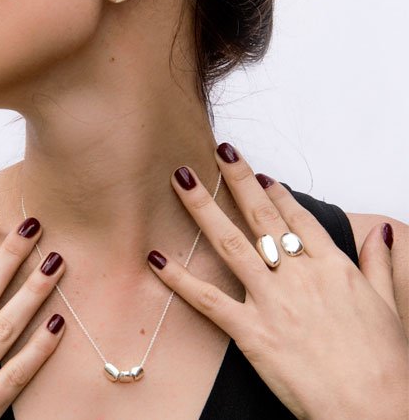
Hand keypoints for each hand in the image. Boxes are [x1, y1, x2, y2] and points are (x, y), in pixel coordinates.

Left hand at [146, 144, 408, 419]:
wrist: (375, 410)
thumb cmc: (386, 365)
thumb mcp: (391, 307)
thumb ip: (379, 265)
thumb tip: (379, 234)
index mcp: (333, 269)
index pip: (297, 220)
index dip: (276, 194)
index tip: (259, 173)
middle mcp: (299, 277)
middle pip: (261, 218)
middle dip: (236, 180)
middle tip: (218, 151)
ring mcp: (272, 302)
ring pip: (230, 244)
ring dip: (202, 209)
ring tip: (180, 180)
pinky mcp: (251, 332)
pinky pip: (208, 300)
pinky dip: (180, 278)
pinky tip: (158, 257)